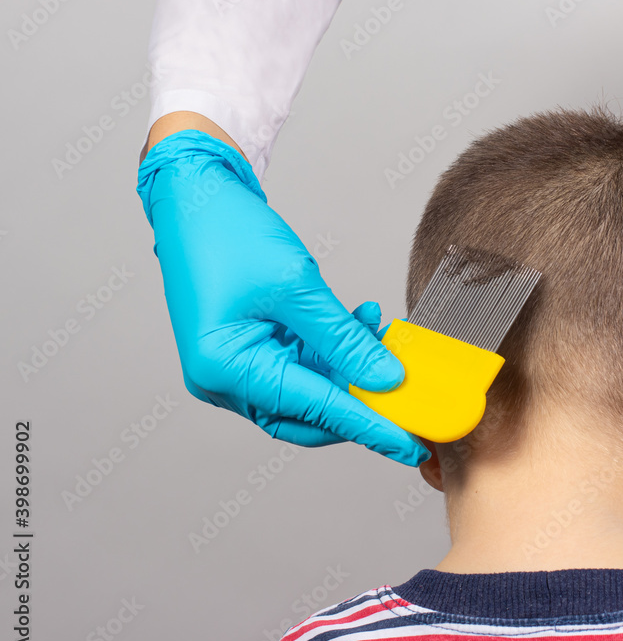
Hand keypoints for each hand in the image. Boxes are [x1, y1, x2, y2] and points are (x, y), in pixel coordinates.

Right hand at [136, 130, 428, 465]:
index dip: (370, 426)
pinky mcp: (246, 351)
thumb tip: (387, 379)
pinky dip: (333, 354)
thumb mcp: (297, 286)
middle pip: (308, 414)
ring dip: (351, 371)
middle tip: (410, 400)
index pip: (315, 409)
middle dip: (361, 404)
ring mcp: (232, 367)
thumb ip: (344, 340)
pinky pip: (298, 367)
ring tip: (387, 339)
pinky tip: (361, 324)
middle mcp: (223, 379)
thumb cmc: (228, 231)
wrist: (194, 195)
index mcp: (226, 368)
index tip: (411, 445)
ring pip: (307, 391)